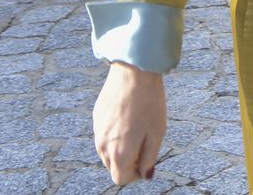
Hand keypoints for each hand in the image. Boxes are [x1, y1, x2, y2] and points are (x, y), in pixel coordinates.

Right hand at [93, 61, 165, 184]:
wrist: (133, 74)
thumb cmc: (149, 102)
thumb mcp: (157, 132)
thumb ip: (149, 158)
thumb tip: (145, 175)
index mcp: (119, 152)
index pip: (120, 178)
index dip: (135, 175)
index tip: (145, 161)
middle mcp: (103, 145)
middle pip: (113, 167)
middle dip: (127, 162)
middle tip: (144, 144)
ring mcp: (97, 131)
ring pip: (106, 152)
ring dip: (119, 149)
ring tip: (137, 130)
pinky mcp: (96, 118)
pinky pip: (103, 136)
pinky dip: (113, 135)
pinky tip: (127, 118)